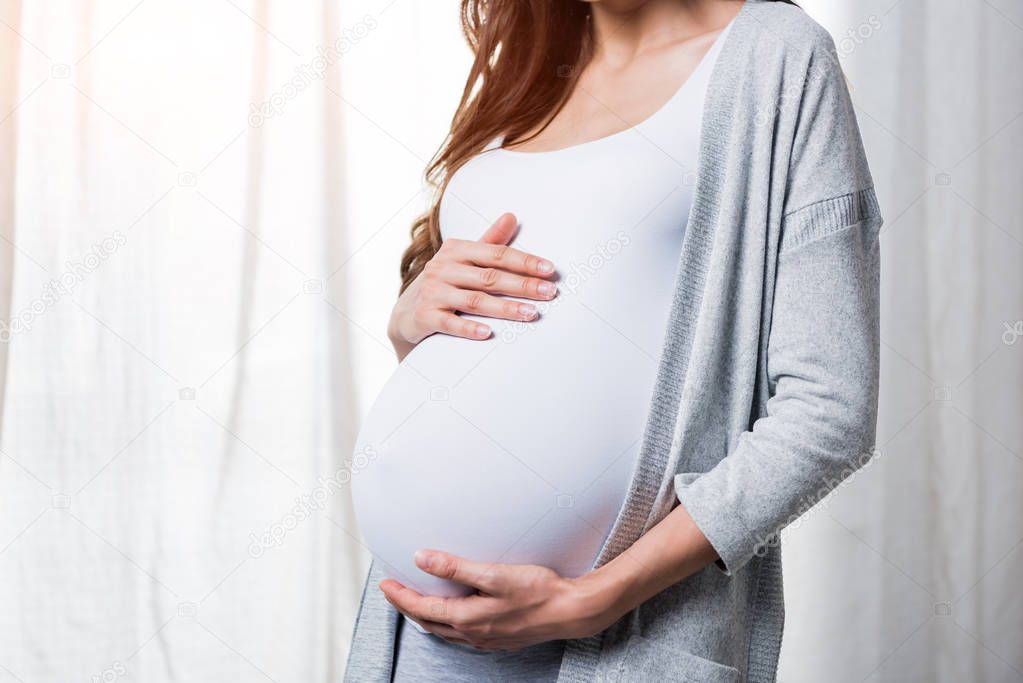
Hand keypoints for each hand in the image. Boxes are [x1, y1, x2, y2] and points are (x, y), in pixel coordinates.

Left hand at [379, 550, 620, 650]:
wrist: (570, 610)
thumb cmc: (538, 590)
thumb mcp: (493, 574)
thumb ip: (455, 567)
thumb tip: (421, 559)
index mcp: (467, 618)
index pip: (422, 609)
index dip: (400, 597)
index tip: (385, 584)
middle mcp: (473, 633)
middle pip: (429, 622)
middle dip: (408, 607)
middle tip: (394, 592)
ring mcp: (487, 639)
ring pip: (445, 631)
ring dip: (426, 617)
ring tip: (417, 602)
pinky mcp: (499, 638)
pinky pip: (462, 634)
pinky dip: (447, 623)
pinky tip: (453, 615)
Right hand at [387, 213, 557, 359]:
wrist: (406, 312)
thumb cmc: (444, 282)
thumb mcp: (463, 258)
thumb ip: (490, 241)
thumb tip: (512, 216)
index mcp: (456, 250)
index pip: (496, 254)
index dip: (524, 261)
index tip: (549, 269)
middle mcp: (442, 268)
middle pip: (489, 277)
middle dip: (522, 285)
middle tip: (549, 292)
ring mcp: (432, 293)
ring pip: (474, 301)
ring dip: (505, 308)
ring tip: (531, 313)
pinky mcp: (424, 316)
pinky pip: (449, 323)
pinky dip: (469, 328)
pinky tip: (489, 333)